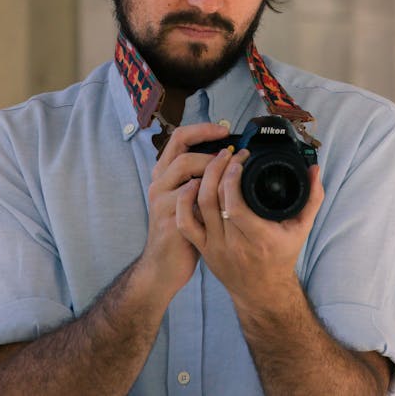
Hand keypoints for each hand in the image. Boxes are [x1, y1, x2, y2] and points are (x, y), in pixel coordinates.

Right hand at [138, 122, 228, 298]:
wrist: (163, 265)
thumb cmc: (182, 230)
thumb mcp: (189, 200)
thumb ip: (202, 180)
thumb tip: (230, 159)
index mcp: (165, 174)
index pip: (179, 138)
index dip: (202, 129)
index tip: (225, 130)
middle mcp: (160, 183)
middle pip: (182, 151)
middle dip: (211, 149)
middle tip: (234, 154)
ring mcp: (162, 200)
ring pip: (185, 169)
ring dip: (211, 168)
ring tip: (230, 176)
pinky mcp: (169, 218)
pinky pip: (189, 197)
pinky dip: (207, 194)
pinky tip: (220, 200)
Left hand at [175, 149, 323, 310]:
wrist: (263, 292)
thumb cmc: (282, 256)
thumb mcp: (301, 229)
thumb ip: (311, 198)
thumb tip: (315, 170)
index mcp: (259, 239)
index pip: (236, 205)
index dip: (233, 177)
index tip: (240, 159)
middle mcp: (234, 245)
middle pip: (215, 200)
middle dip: (219, 169)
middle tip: (228, 153)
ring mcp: (215, 247)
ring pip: (199, 206)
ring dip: (204, 178)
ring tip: (213, 161)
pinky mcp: (203, 248)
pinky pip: (185, 223)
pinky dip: (184, 201)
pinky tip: (193, 183)